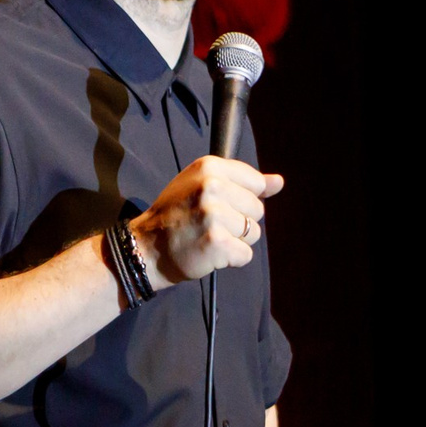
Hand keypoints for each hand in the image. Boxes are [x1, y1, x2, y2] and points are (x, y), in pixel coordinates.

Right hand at [131, 156, 284, 284]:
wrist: (146, 249)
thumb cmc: (176, 216)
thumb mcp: (203, 186)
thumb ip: (243, 182)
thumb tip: (279, 181)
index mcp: (209, 167)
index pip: (256, 182)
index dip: (242, 200)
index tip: (219, 206)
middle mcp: (212, 186)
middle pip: (257, 209)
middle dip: (239, 221)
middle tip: (209, 225)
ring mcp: (214, 214)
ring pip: (254, 232)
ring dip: (236, 241)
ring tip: (208, 238)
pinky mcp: (217, 242)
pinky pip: (245, 254)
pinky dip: (231, 259)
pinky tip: (210, 253)